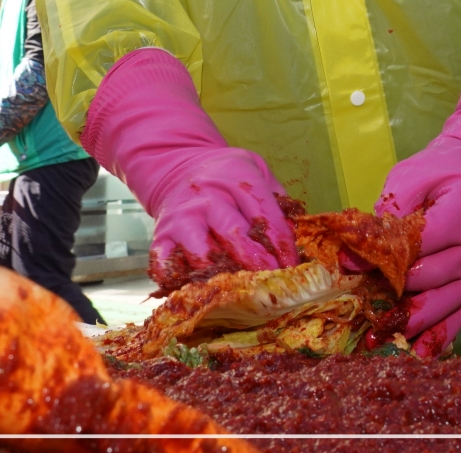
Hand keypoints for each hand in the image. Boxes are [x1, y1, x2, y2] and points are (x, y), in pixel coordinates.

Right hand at [83, 49, 295, 289]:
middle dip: (257, 262)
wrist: (177, 167)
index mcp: (236, 178)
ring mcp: (183, 218)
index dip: (281, 244)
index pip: (264, 214)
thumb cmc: (226, 175)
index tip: (293, 266)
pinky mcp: (161, 236)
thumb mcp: (256, 169)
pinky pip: (166, 263)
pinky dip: (179, 281)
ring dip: (222, 275)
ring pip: (202, 253)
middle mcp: (207, 197)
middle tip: (272, 282)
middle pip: (234, 233)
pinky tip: (198, 292)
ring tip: (239, 292)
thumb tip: (299, 230)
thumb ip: (278, 196)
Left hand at [375, 136, 460, 356]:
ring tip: (377, 337)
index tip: (349, 265)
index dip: (383, 257)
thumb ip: (388, 212)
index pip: (420, 243)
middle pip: (428, 277)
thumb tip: (357, 252)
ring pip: (443, 304)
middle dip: (389, 289)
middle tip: (355, 301)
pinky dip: (438, 336)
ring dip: (409, 322)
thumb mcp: (411, 177)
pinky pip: (460, 316)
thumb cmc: (441, 172)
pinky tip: (416, 353)